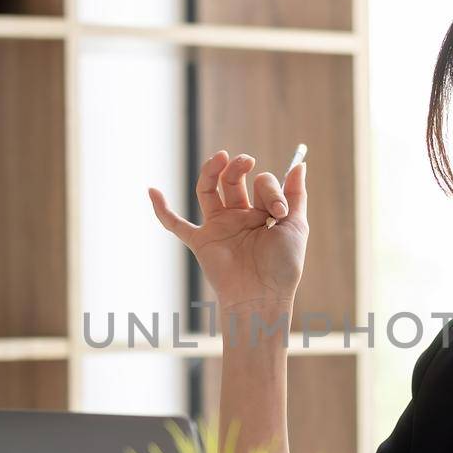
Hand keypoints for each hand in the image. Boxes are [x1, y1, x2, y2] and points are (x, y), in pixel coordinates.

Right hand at [148, 150, 307, 313]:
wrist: (262, 296)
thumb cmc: (283, 265)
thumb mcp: (296, 225)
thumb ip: (295, 195)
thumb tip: (299, 164)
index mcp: (263, 213)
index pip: (262, 184)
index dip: (271, 191)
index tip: (279, 212)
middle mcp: (239, 217)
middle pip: (233, 180)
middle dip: (240, 167)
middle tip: (248, 161)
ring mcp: (218, 228)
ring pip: (207, 191)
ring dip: (211, 171)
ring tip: (222, 156)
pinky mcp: (201, 242)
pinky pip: (176, 225)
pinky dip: (162, 210)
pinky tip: (152, 191)